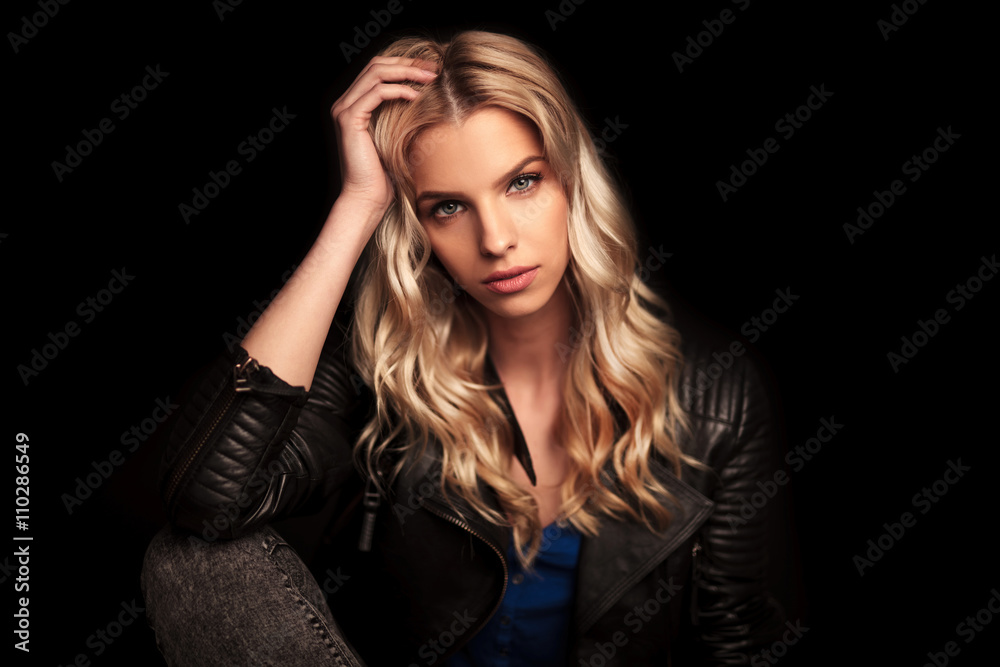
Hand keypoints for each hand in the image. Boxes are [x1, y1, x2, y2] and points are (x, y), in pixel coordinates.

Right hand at [330, 57, 438, 214]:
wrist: (368, 197)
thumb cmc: (385, 174)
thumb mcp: (397, 137)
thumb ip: (402, 114)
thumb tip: (428, 96)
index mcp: (355, 104)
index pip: (379, 70)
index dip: (405, 64)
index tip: (431, 68)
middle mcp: (346, 102)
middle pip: (377, 65)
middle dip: (408, 63)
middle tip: (434, 67)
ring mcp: (345, 109)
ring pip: (376, 73)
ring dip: (406, 72)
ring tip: (430, 77)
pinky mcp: (349, 119)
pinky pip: (376, 93)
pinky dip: (398, 90)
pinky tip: (416, 96)